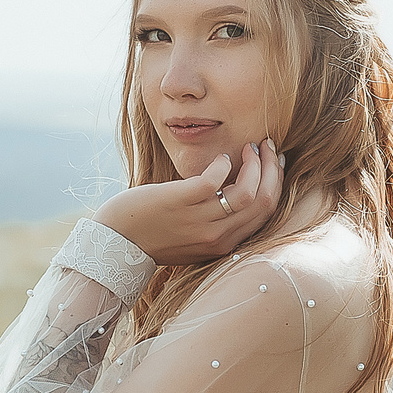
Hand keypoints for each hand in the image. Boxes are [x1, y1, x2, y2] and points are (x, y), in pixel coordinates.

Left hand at [94, 141, 281, 266]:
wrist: (117, 243)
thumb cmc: (154, 234)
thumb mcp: (194, 238)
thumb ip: (217, 222)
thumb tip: (236, 191)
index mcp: (224, 244)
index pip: (266, 213)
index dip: (275, 184)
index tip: (274, 163)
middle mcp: (217, 236)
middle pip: (264, 201)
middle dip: (273, 169)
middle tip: (267, 147)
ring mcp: (199, 220)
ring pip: (248, 192)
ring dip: (256, 164)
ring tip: (249, 148)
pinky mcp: (181, 201)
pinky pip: (215, 179)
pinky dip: (223, 164)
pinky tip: (220, 158)